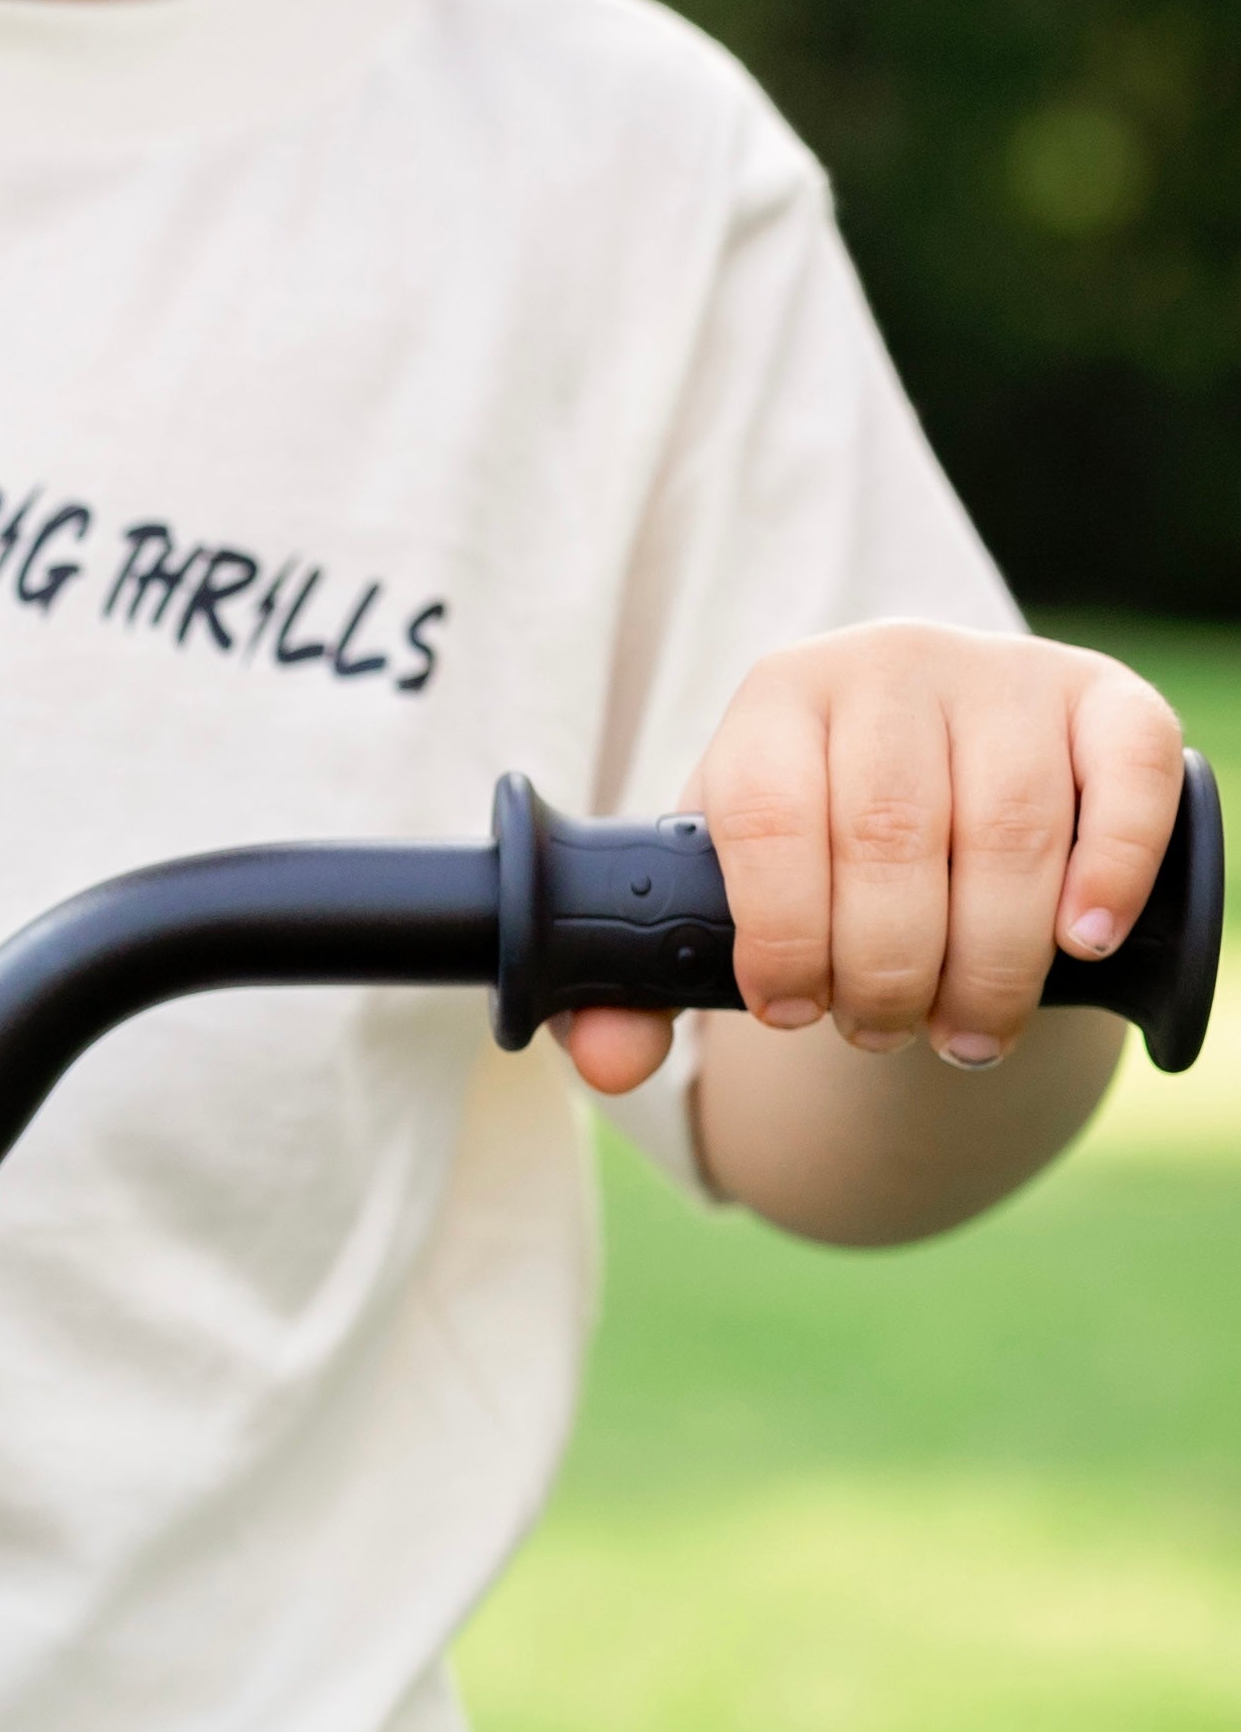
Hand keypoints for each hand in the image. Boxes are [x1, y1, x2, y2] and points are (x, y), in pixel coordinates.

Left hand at [559, 623, 1183, 1096]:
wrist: (927, 775)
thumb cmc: (804, 854)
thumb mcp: (714, 900)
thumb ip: (643, 989)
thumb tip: (604, 1064)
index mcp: (775, 702)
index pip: (768, 818)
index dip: (781, 935)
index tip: (789, 1013)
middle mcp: (887, 666)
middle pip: (891, 836)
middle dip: (885, 969)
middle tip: (881, 1036)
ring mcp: (1003, 674)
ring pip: (1009, 829)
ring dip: (990, 959)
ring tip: (966, 1032)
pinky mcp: (1106, 697)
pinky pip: (1127, 775)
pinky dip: (1111, 868)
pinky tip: (1080, 944)